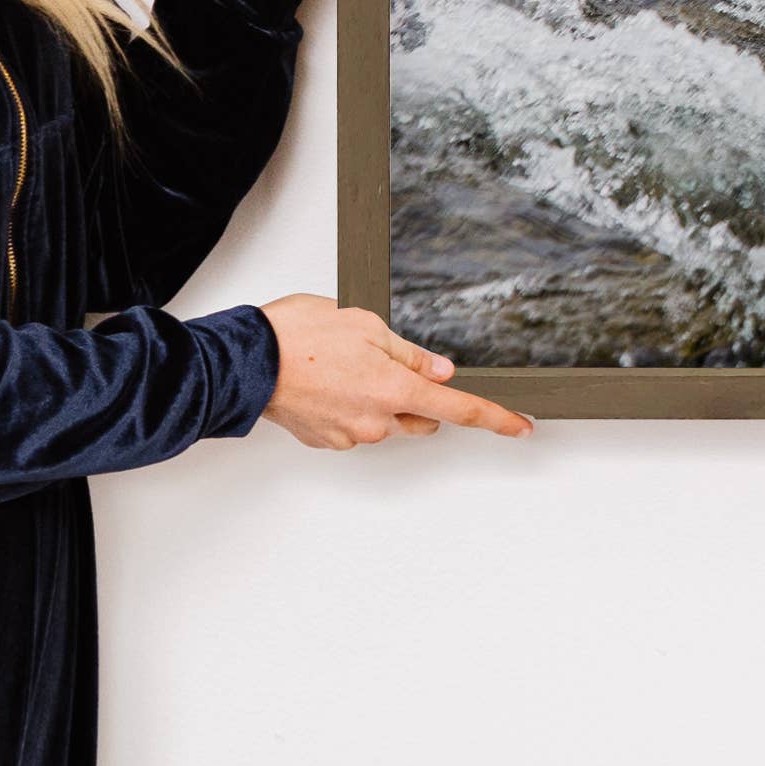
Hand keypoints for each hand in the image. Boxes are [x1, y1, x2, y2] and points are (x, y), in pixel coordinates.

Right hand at [258, 295, 533, 448]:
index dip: (495, 418)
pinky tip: (328, 382)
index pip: (459, 408)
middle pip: (421, 417)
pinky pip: (355, 426)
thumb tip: (440, 371)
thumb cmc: (298, 336)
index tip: (521, 428)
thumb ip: (410, 354)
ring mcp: (349, 435)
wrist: (243, 363)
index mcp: (394, 390)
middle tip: (386, 362)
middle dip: (418, 396)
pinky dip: (351, 407)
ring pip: (386, 422)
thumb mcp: (367, 325)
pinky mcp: (325, 440)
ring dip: (379, 399)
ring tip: (344, 366)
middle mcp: (376, 421)